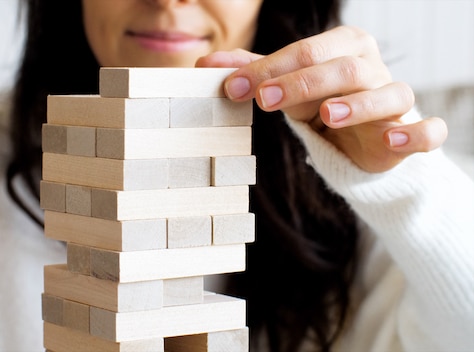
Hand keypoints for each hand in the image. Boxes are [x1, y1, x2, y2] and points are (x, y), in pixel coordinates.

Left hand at [196, 26, 447, 172]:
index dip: (269, 68)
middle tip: (264, 100)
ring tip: (326, 115)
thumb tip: (205, 63)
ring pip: (389, 92)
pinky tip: (392, 141)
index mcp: (343, 48)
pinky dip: (416, 134)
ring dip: (358, 104)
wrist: (360, 142)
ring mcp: (396, 100)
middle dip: (303, 82)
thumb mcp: (285, 87)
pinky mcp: (411, 133)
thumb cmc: (321, 104)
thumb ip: (253, 73)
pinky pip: (427, 131)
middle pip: (343, 67)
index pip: (306, 51)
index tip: (233, 88)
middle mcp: (373, 68)